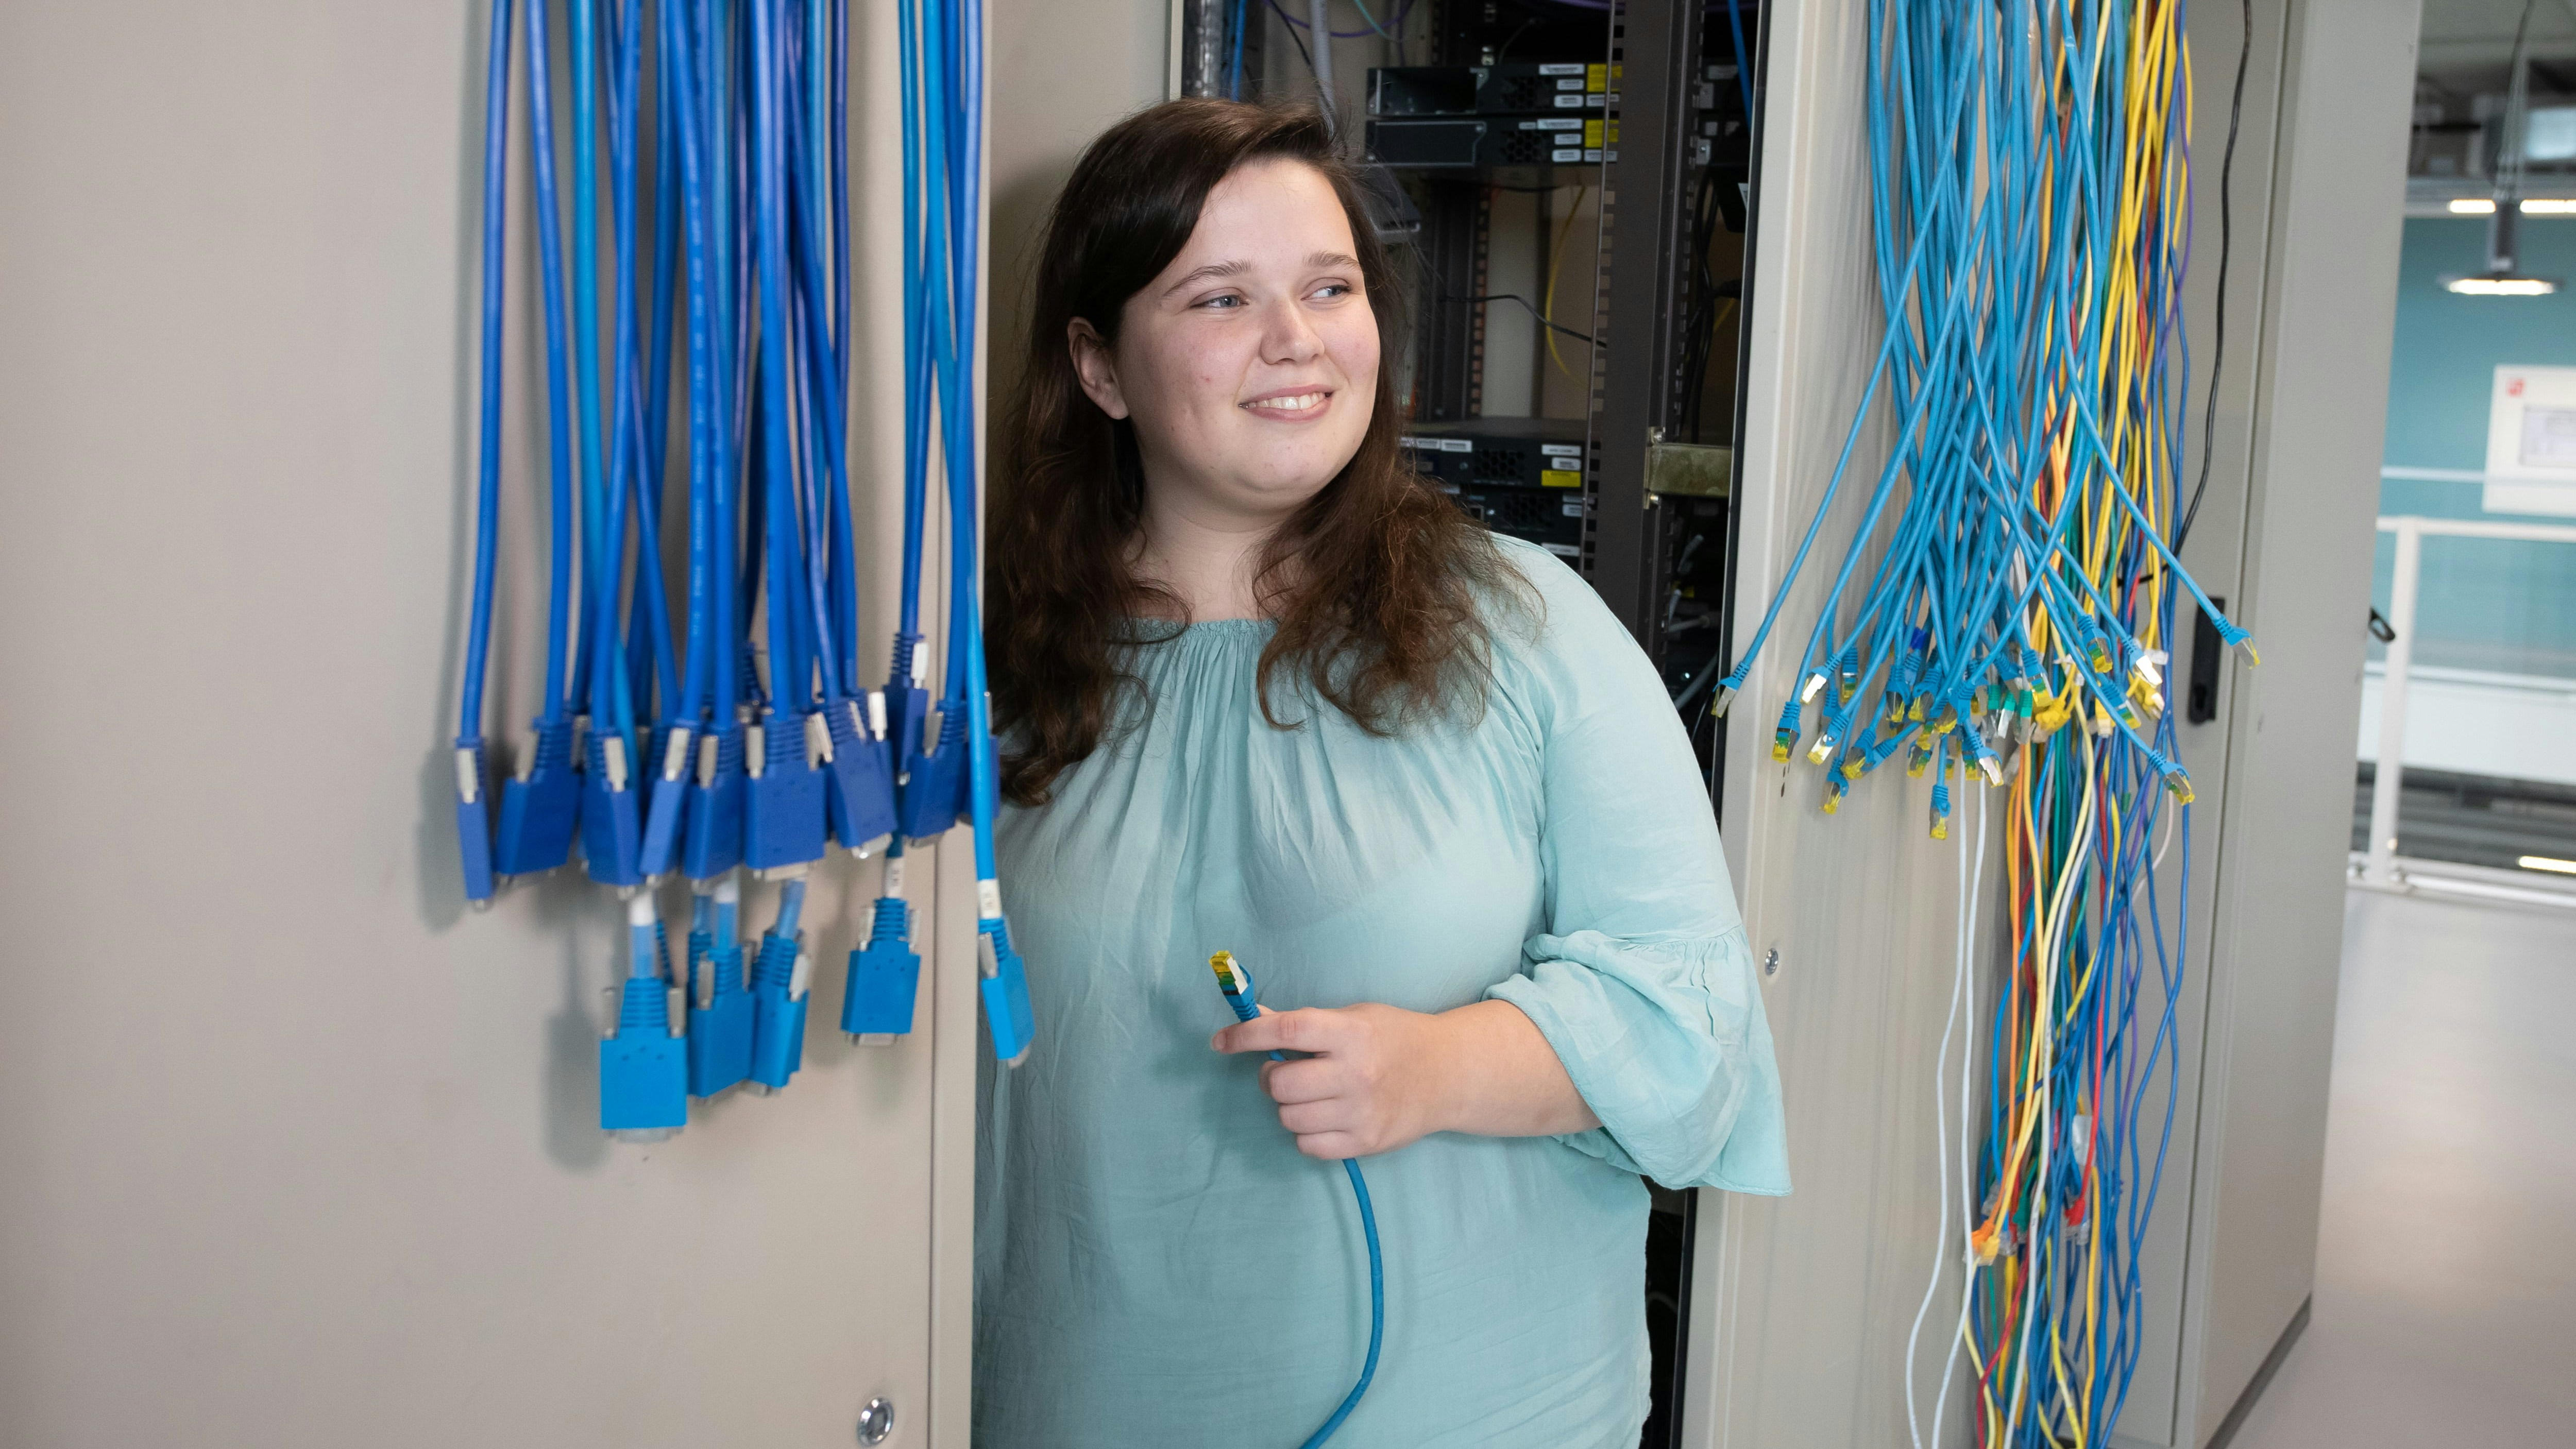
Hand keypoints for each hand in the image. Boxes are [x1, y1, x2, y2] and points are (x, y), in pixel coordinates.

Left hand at [1210, 1003, 1453, 1159]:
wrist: (1447, 1074)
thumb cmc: (1394, 1038)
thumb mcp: (1354, 1017)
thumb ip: (1305, 1023)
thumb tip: (1250, 1019)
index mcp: (1351, 1033)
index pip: (1286, 1030)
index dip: (1246, 1035)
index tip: (1221, 1041)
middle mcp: (1356, 1073)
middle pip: (1280, 1084)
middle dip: (1271, 1077)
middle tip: (1285, 1071)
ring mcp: (1361, 1112)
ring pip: (1289, 1117)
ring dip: (1289, 1106)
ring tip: (1311, 1095)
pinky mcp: (1365, 1142)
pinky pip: (1308, 1145)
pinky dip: (1306, 1133)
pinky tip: (1323, 1117)